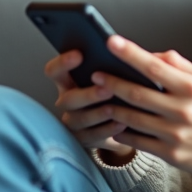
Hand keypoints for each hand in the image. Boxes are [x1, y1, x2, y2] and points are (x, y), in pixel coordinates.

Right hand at [45, 49, 135, 165]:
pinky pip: (94, 136)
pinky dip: (109, 130)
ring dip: (98, 113)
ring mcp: (74, 122)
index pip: (55, 71)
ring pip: (80, 119)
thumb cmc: (114, 93)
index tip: (79, 54)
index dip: (63, 62)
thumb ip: (116, 65)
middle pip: (68, 99)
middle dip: (88, 94)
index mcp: (69, 81)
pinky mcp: (85, 140)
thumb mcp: (114, 76)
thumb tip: (135, 50)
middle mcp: (67, 101)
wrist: (118, 123)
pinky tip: (122, 124)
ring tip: (114, 108)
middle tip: (107, 88)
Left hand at [89, 35, 191, 191]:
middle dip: (111, 81)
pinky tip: (115, 124)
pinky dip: (122, 131)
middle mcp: (183, 110)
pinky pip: (137, 141)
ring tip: (100, 99)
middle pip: (136, 92)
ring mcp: (175, 134)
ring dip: (112, 107)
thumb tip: (154, 55)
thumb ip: (182, 67)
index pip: (154, 66)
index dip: (130, 53)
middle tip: (95, 74)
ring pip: (132, 118)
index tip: (110, 41)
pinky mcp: (171, 154)